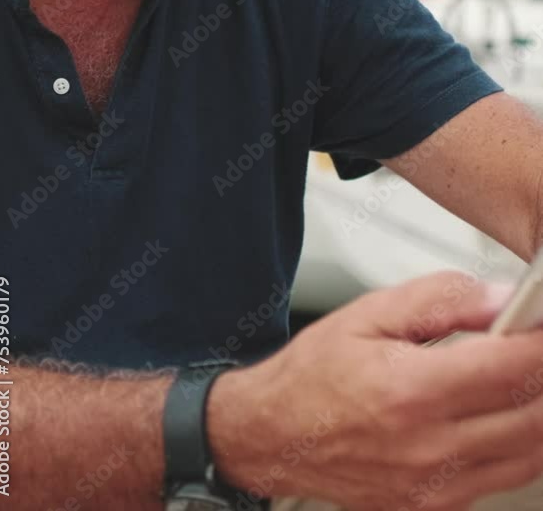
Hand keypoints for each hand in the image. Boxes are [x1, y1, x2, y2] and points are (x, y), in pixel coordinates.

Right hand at [208, 271, 542, 510]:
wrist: (272, 435)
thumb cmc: (314, 374)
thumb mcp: (370, 314)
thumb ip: (441, 300)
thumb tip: (500, 299)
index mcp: (412, 390)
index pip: (511, 368)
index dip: (539, 341)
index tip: (539, 322)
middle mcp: (429, 448)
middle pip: (532, 416)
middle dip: (542, 375)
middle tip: (531, 345)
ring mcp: (434, 489)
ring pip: (527, 455)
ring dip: (536, 413)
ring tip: (516, 377)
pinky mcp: (433, 509)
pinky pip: (499, 480)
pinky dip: (515, 446)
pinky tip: (496, 415)